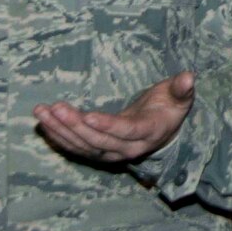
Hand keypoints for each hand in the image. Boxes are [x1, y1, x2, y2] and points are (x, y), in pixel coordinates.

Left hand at [34, 71, 196, 163]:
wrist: (160, 128)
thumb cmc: (168, 106)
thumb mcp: (178, 96)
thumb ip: (181, 88)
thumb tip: (189, 76)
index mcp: (148, 133)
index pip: (126, 131)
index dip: (108, 126)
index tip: (88, 116)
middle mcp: (128, 149)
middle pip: (98, 142)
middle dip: (75, 126)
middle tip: (54, 108)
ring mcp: (111, 154)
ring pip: (83, 146)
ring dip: (60, 130)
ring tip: (41, 113)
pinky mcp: (97, 153)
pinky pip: (76, 149)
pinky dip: (58, 138)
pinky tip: (43, 124)